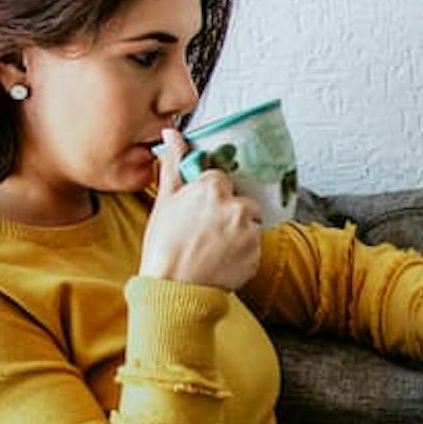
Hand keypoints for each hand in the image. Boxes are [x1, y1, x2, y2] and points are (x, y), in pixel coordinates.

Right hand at [139, 128, 262, 289]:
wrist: (174, 290)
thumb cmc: (164, 247)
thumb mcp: (165, 201)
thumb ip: (174, 164)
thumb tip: (172, 133)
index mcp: (212, 188)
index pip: (221, 180)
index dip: (209, 195)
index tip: (198, 211)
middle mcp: (236, 206)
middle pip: (240, 200)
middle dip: (228, 212)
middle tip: (205, 231)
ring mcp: (249, 231)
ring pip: (250, 222)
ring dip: (238, 231)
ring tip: (214, 247)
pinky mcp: (258, 254)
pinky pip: (255, 245)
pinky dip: (243, 252)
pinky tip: (222, 259)